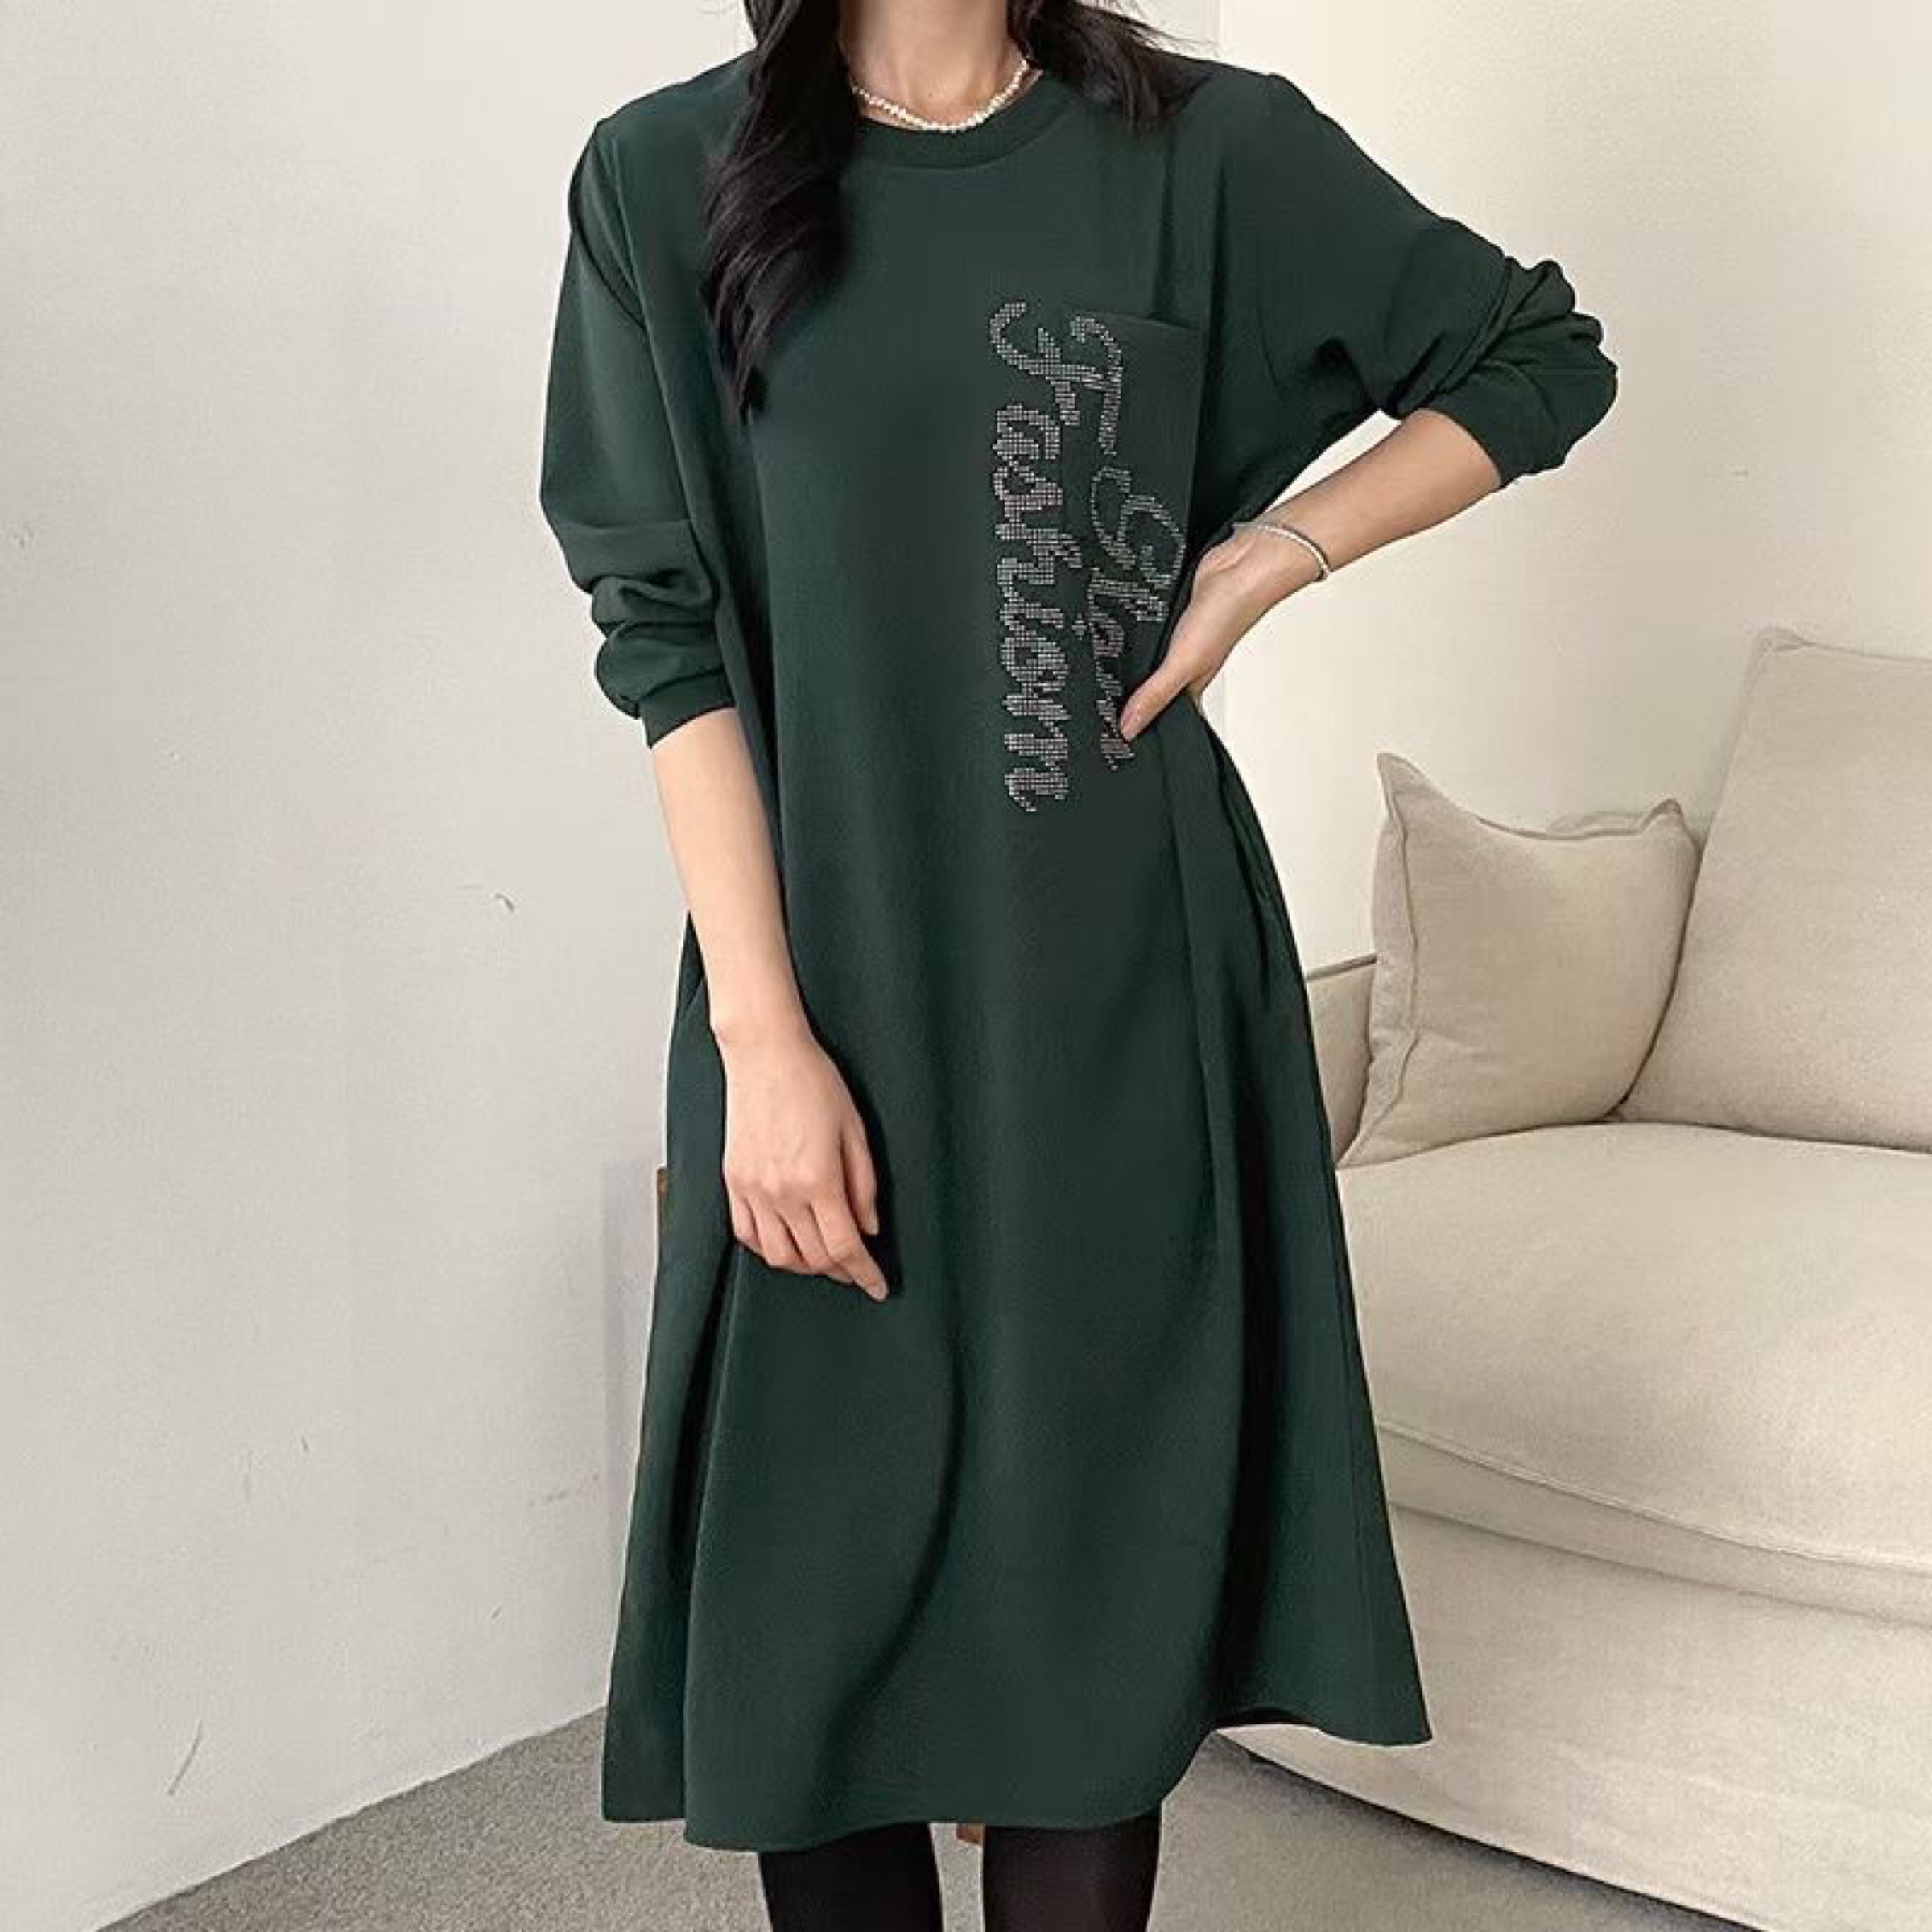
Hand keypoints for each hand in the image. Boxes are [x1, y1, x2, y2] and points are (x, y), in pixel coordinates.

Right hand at [718, 1020, 887, 1301]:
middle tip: (856, 1268)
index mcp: (818, 1179)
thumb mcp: (855, 1130)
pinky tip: (786, 1240)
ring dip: (805, 1265)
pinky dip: (769, 1248)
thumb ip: (863, 1184)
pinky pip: (747, 1235)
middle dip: (840, 1271)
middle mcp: (782, 1192)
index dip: (865, 1274)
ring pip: (778, 1256)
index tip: (877, 1286)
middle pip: (814, 1258)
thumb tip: (869, 1226)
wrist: (764, 1053)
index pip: (845, 1247)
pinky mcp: (733, 1182)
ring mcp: (753, 1190)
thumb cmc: (812, 1081)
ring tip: (823, 1256)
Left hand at [1117, 524, 1322, 741]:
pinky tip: (1119, 634)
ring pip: (1147, 658)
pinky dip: (1135, 633)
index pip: (1164, 715)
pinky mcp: (1172, 615)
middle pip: (1150, 687)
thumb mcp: (1184, 663)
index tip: (1113, 736)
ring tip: (1099, 672)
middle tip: (1097, 705)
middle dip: (1127, 695)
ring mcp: (1178, 639)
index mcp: (1191, 686)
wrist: (1241, 566)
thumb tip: (1128, 729)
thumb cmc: (1228, 614)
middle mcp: (1185, 664)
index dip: (1141, 725)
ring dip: (1129, 661)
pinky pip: (1148, 631)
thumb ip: (1155, 695)